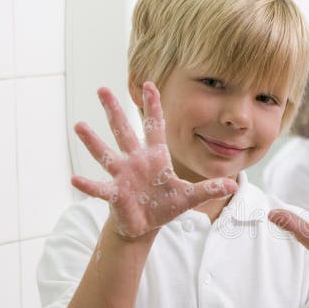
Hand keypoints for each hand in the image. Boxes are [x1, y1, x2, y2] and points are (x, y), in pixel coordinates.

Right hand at [70, 82, 236, 237]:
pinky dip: (88, 185)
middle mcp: (136, 161)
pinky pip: (99, 188)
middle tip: (102, 89)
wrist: (146, 224)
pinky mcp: (114, 193)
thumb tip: (233, 183)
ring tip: (79, 125)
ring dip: (93, 141)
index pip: (154, 126)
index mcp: (156, 157)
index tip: (149, 83)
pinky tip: (75, 179)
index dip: (153, 106)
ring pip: (106, 154)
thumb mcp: (190, 197)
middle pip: (124, 131)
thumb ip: (210, 188)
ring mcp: (122, 175)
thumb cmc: (166, 205)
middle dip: (115, 111)